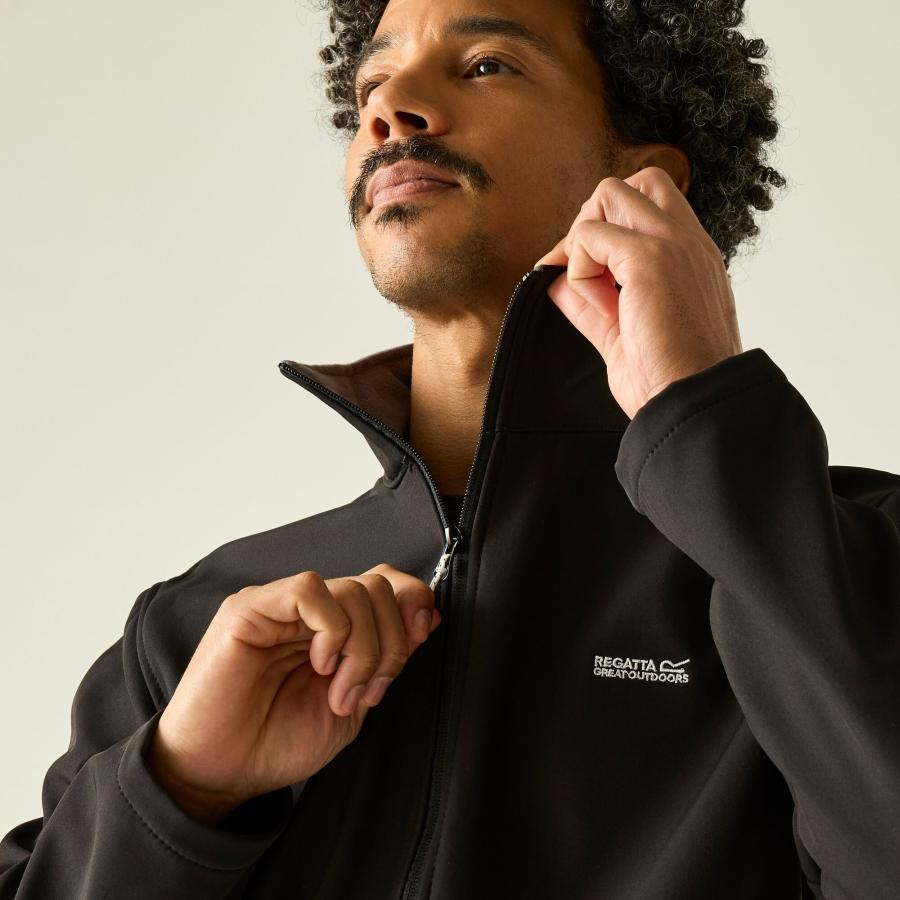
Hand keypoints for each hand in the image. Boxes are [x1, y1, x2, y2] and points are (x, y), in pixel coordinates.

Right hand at [148, 563, 440, 824]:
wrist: (222, 774)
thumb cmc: (278, 742)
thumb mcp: (354, 703)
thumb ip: (388, 659)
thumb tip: (428, 616)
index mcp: (335, 625)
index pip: (386, 582)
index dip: (414, 603)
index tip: (419, 640)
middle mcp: (310, 609)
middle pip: (379, 587)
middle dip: (391, 643)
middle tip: (368, 691)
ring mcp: (279, 604)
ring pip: (353, 589)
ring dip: (363, 648)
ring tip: (339, 692)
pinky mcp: (249, 608)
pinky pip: (310, 590)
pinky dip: (331, 630)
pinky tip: (319, 665)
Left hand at [534, 166, 743, 419]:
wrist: (695, 405)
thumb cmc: (670, 382)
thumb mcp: (623, 336)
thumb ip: (592, 305)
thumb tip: (556, 281)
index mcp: (691, 258)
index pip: (649, 208)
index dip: (609, 235)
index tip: (594, 286)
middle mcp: (687, 241)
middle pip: (633, 183)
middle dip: (594, 221)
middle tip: (587, 276)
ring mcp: (671, 243)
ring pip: (609, 193)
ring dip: (585, 239)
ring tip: (595, 291)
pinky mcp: (650, 258)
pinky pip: (589, 234)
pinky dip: (578, 268)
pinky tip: (599, 305)